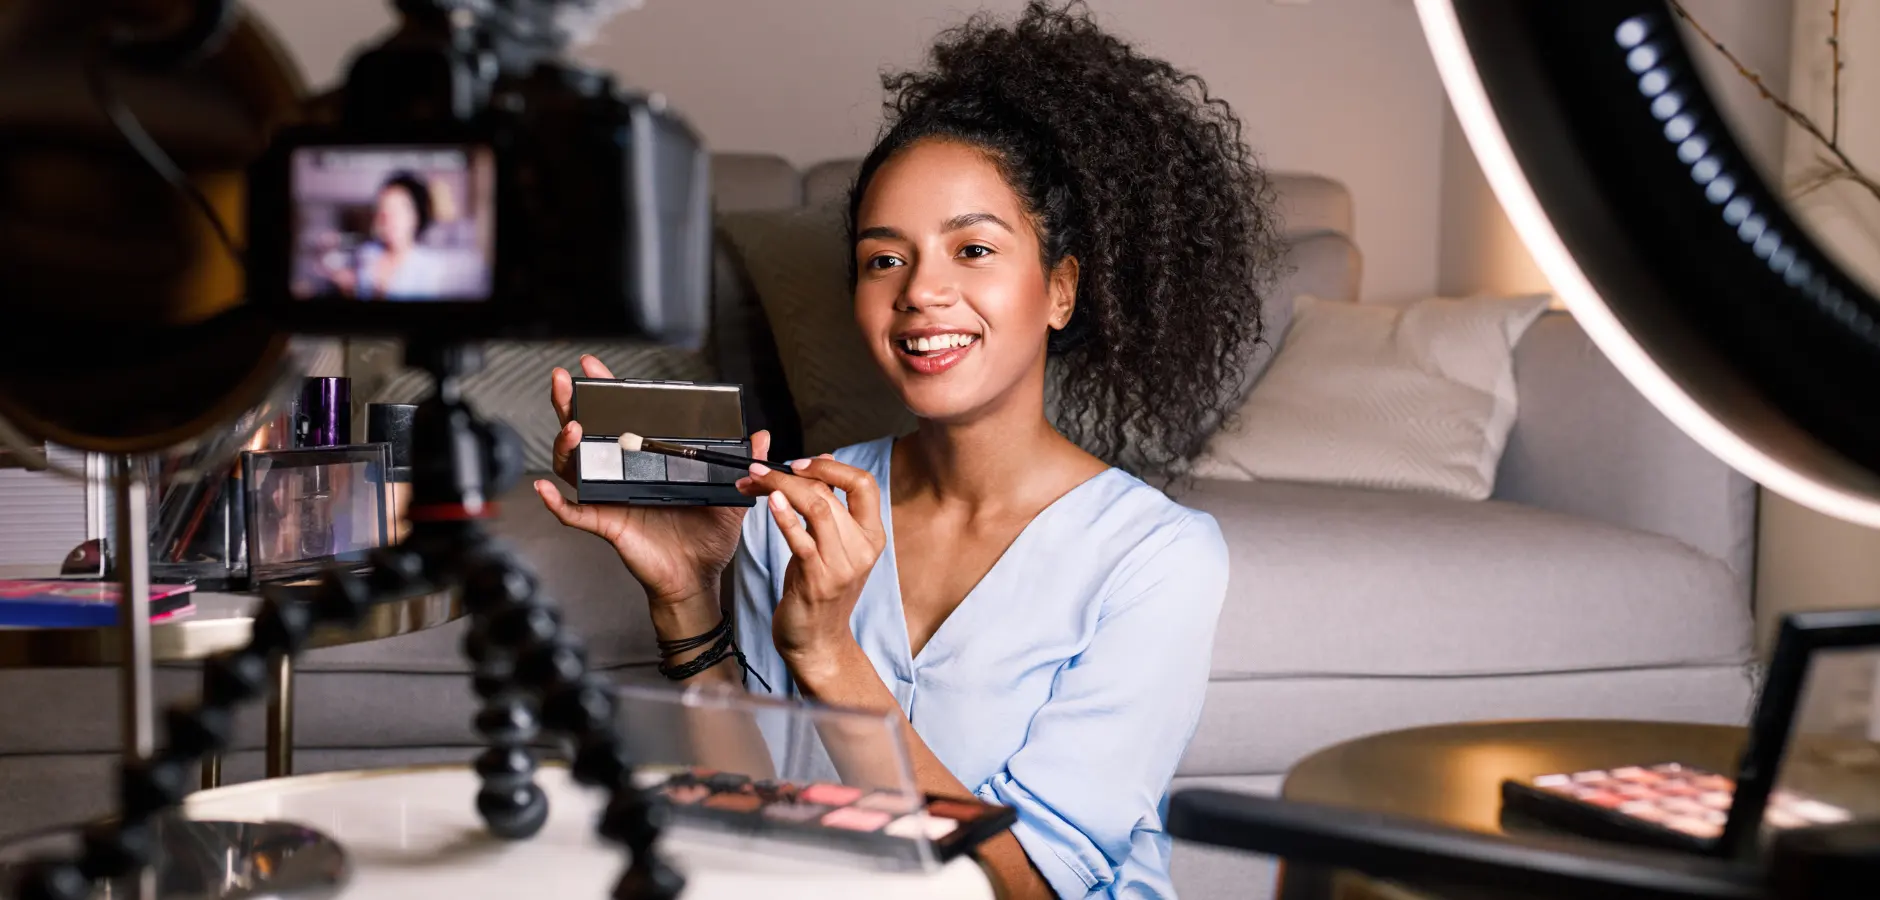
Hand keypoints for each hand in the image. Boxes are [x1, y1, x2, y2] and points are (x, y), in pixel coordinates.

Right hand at [534, 354, 767, 605]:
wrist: (699, 578)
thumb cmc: (707, 540)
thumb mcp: (730, 496)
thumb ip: (743, 464)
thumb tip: (760, 436)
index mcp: (647, 462)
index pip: (622, 420)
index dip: (606, 394)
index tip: (594, 369)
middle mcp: (622, 475)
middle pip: (586, 434)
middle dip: (570, 405)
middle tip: (564, 381)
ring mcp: (611, 498)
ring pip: (574, 467)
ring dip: (566, 446)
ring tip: (571, 428)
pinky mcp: (608, 524)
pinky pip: (575, 514)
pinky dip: (556, 503)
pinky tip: (545, 488)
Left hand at [742, 456, 885, 672]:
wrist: (818, 642)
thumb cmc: (820, 591)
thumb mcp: (832, 545)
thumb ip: (832, 506)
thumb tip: (825, 461)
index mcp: (872, 535)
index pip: (864, 484)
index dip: (831, 467)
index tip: (800, 463)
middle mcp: (863, 548)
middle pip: (831, 493)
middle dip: (788, 475)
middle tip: (758, 470)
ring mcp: (842, 566)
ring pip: (817, 508)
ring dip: (781, 488)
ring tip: (755, 480)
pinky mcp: (818, 580)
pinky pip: (802, 540)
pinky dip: (785, 517)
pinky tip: (769, 502)